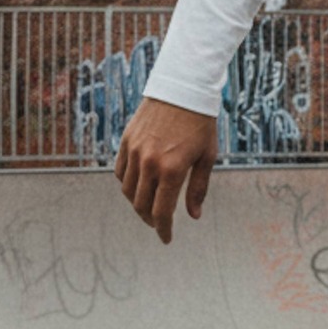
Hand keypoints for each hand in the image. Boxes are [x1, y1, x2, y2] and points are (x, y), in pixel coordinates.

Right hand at [114, 98, 218, 244]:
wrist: (182, 89)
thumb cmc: (200, 124)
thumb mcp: (207, 157)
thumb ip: (198, 189)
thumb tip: (193, 216)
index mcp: (172, 170)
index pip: (161, 212)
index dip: (163, 230)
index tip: (166, 239)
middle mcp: (149, 163)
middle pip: (141, 205)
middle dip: (150, 220)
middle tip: (159, 224)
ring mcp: (134, 151)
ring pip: (127, 190)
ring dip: (137, 204)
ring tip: (149, 206)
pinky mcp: (126, 141)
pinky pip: (120, 171)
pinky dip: (127, 184)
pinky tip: (139, 186)